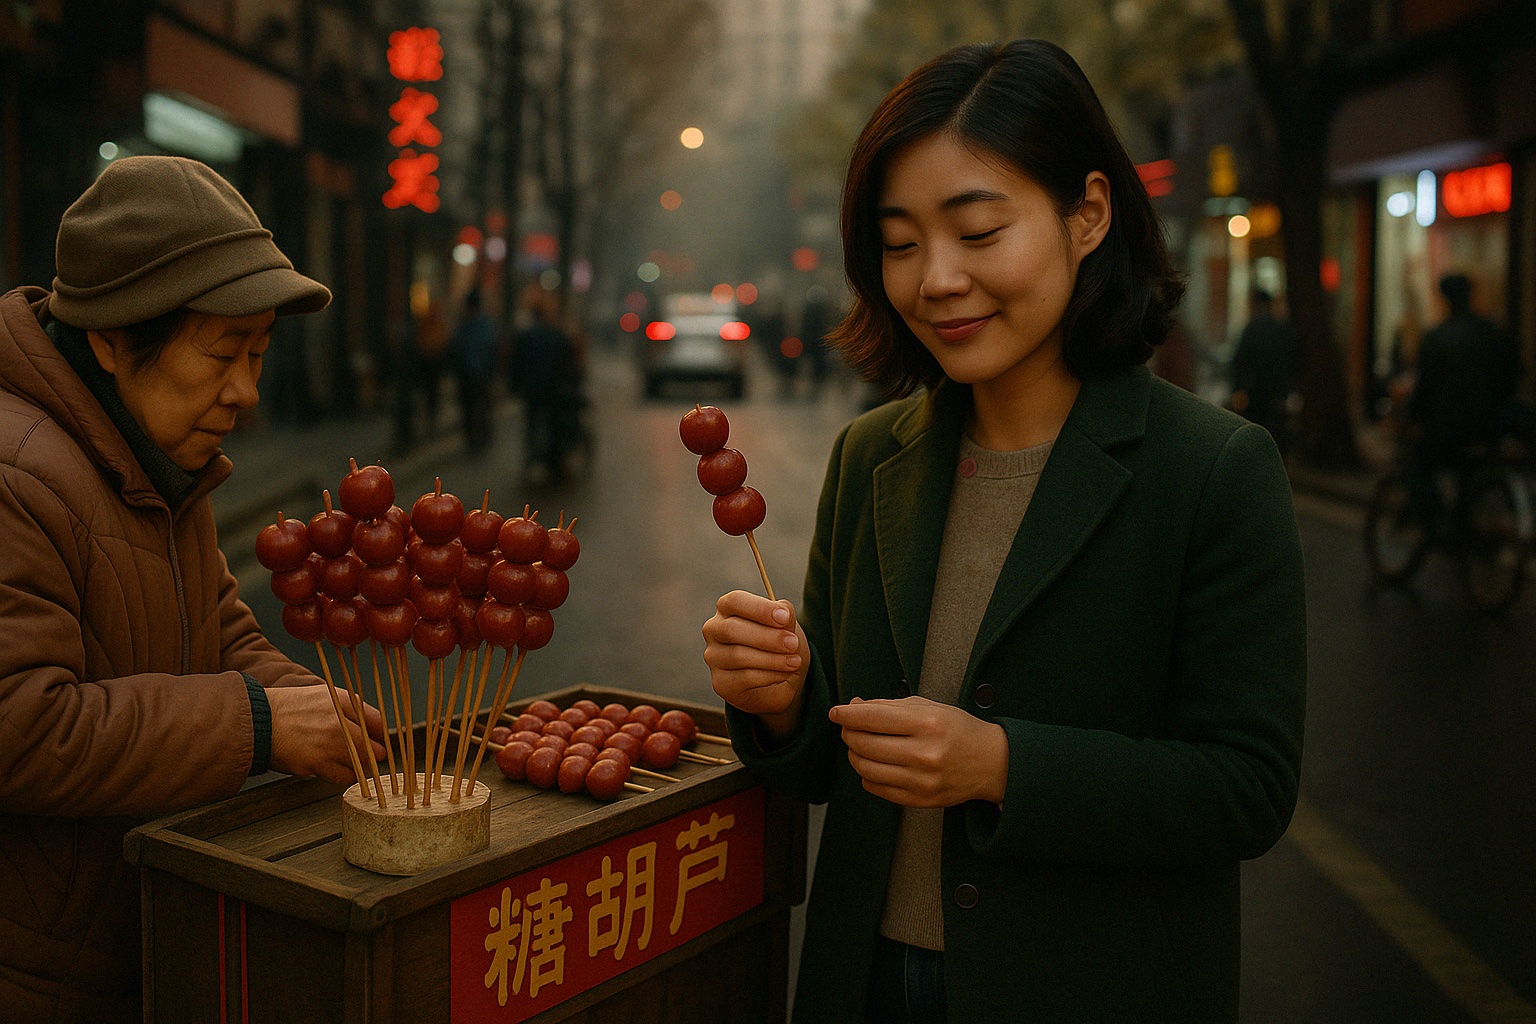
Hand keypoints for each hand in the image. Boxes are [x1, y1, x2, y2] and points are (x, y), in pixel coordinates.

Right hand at [267, 684, 386, 785]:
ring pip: (359, 767)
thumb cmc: (290, 708)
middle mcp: (339, 724)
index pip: (378, 724)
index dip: (380, 736)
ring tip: (348, 764)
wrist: (258, 721)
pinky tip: (334, 769)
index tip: (380, 742)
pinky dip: (342, 776)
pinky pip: (341, 777)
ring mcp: (328, 746)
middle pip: (373, 750)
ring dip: (358, 769)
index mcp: (344, 703)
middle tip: (370, 759)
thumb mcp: (324, 696)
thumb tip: (375, 728)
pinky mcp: (316, 764)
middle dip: (373, 756)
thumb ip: (351, 709)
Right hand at [702, 591, 808, 742]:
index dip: (760, 609)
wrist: (780, 681)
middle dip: (768, 637)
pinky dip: (769, 675)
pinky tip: (783, 674)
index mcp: (728, 608)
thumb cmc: (778, 644)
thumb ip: (785, 615)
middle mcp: (714, 630)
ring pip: (738, 655)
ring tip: (794, 662)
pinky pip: (744, 678)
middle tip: (793, 643)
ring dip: (772, 659)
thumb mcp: (787, 626)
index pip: (735, 601)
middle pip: (732, 629)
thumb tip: (784, 613)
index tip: (785, 617)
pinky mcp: (720, 682)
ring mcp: (714, 657)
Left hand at [829, 696, 1007, 807]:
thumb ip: (889, 706)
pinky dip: (867, 776)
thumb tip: (853, 707)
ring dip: (855, 755)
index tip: (836, 712)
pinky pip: (877, 789)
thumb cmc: (959, 730)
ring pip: (866, 769)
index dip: (847, 714)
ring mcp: (921, 780)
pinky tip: (875, 765)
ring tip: (860, 746)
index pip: (872, 718)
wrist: (993, 763)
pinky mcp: (920, 800)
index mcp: (927, 723)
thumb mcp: (929, 707)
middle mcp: (924, 753)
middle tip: (849, 729)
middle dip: (849, 734)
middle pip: (864, 744)